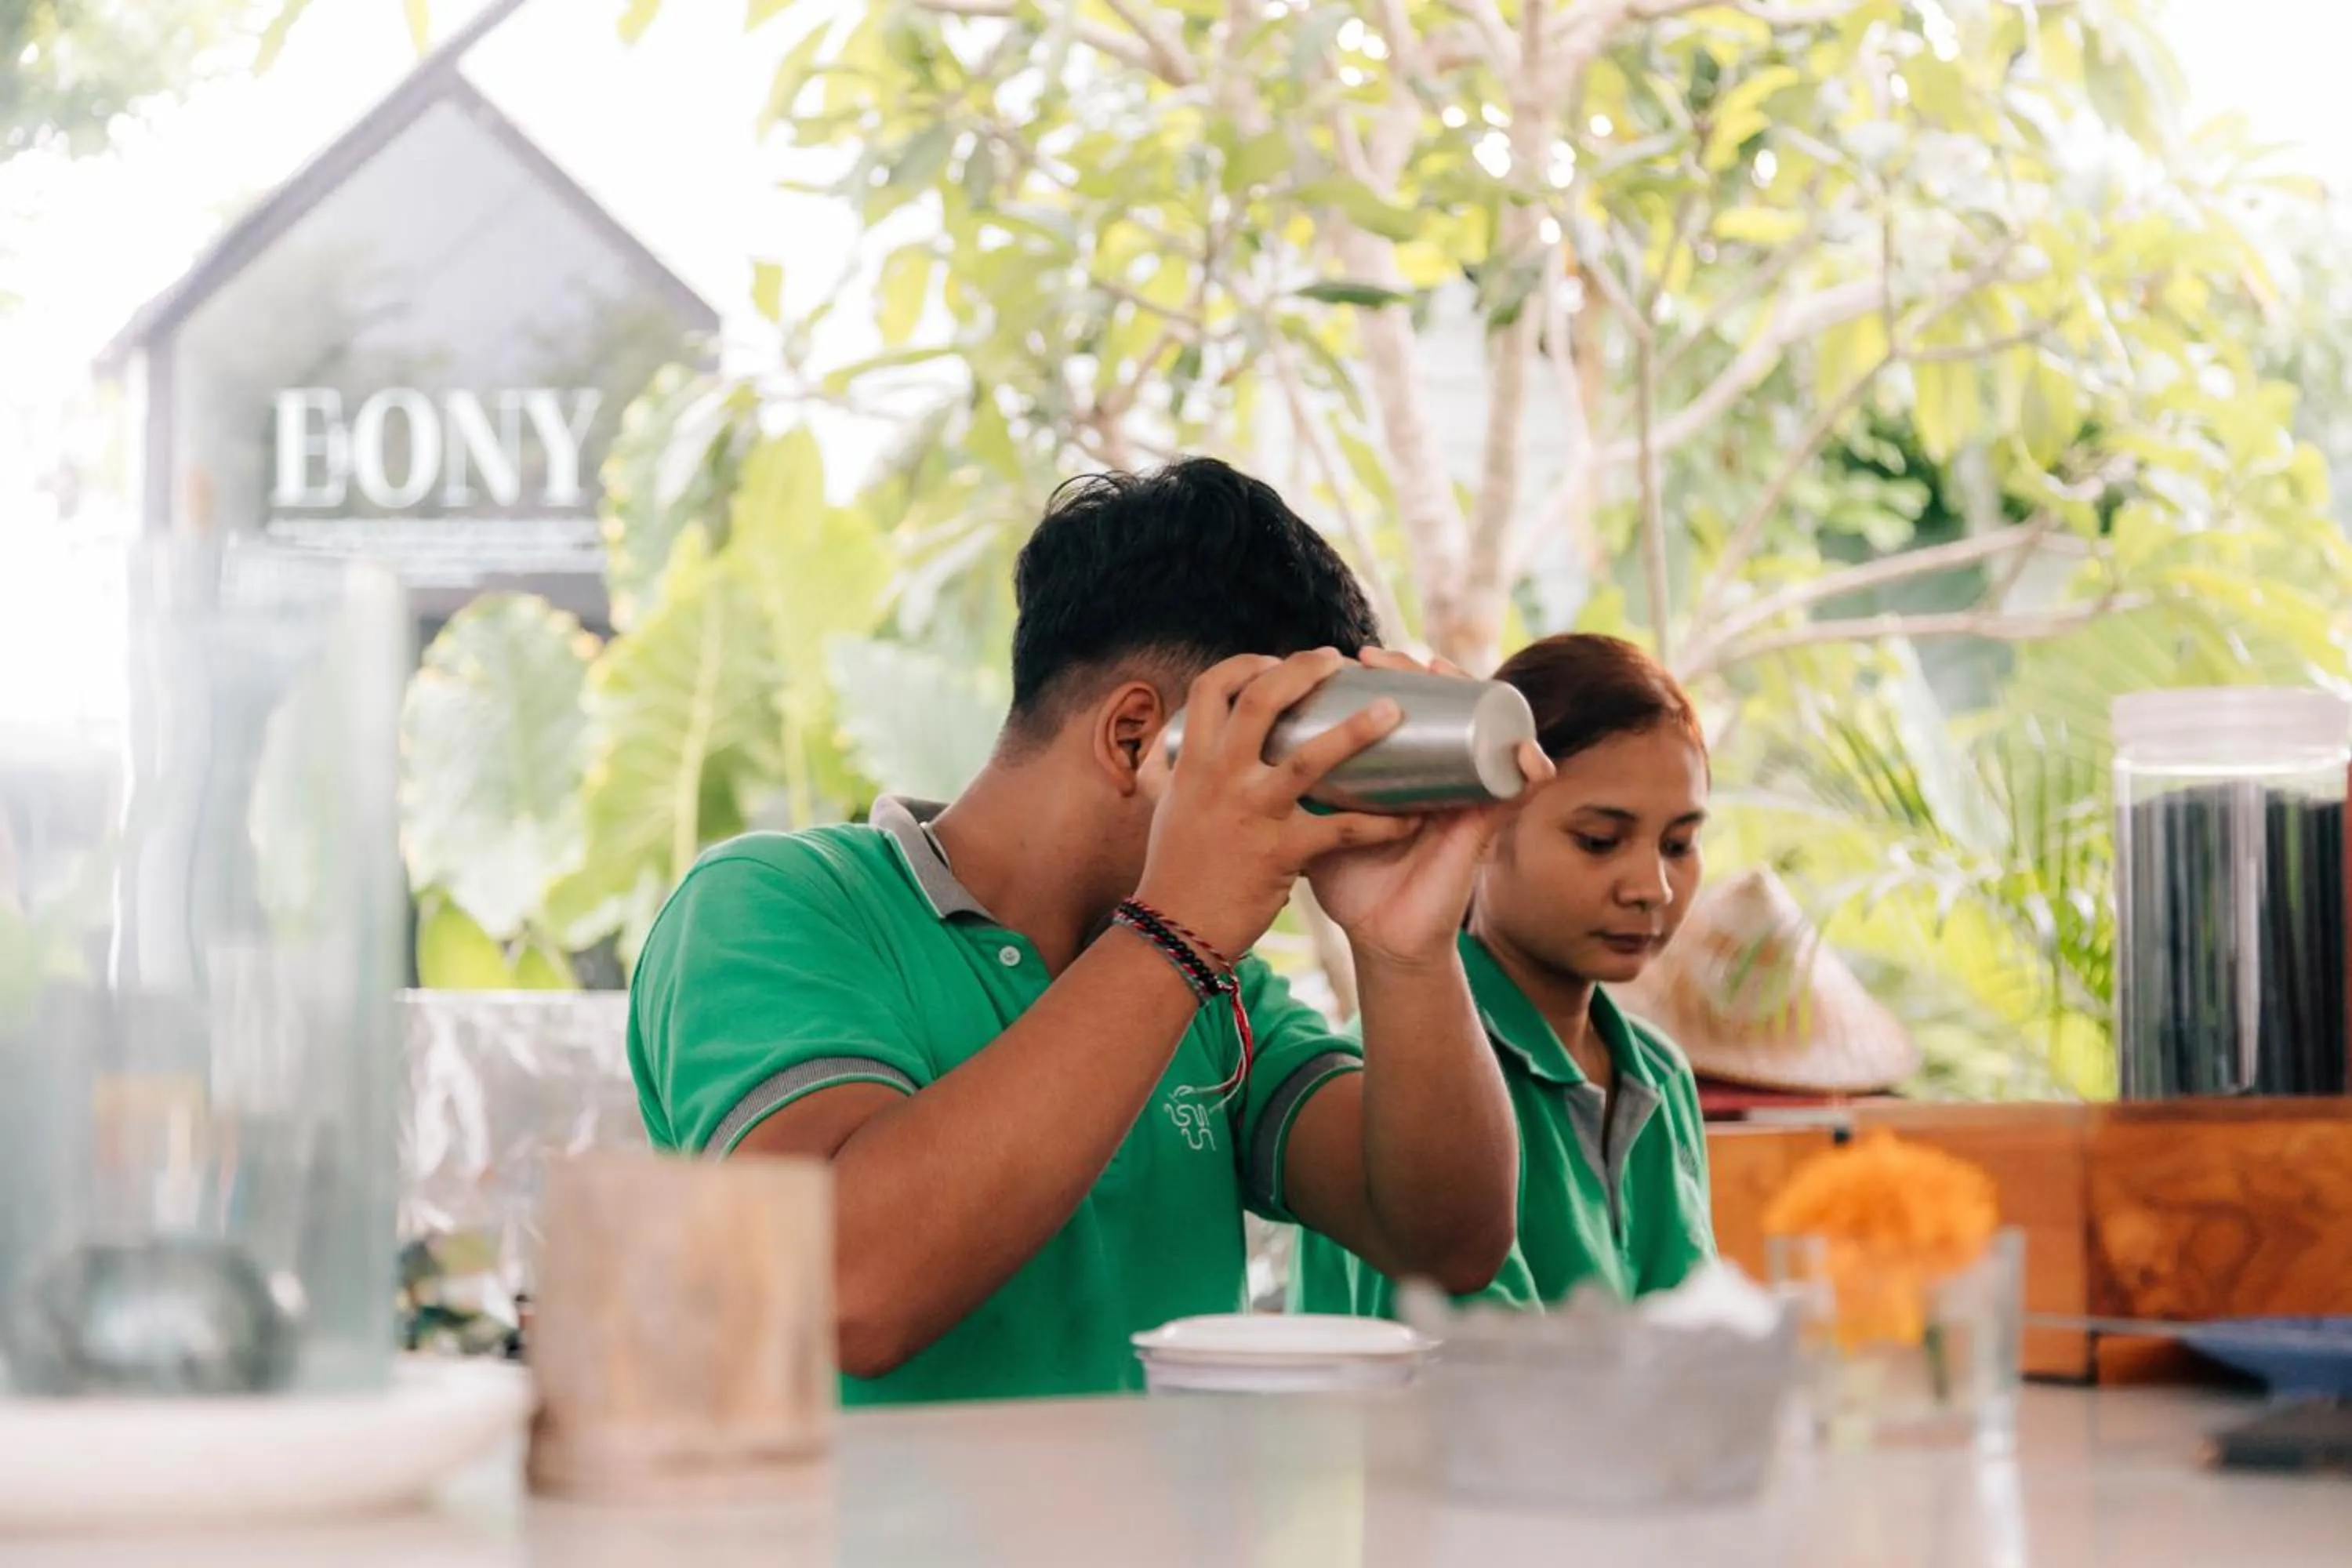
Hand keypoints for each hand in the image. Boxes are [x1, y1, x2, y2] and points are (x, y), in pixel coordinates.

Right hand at [1134, 649, 1420, 959]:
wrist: (1173, 935)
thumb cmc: (1174, 872)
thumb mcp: (1171, 809)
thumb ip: (1179, 776)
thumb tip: (1177, 748)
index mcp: (1192, 763)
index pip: (1209, 688)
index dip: (1243, 665)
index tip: (1272, 662)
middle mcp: (1219, 779)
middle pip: (1260, 700)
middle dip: (1301, 670)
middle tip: (1337, 659)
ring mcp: (1250, 813)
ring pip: (1309, 758)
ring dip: (1354, 729)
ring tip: (1391, 709)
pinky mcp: (1279, 854)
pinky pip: (1340, 831)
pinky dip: (1379, 824)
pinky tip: (1410, 817)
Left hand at [1305, 648, 1553, 968]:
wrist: (1380, 941)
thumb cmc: (1351, 883)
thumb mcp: (1316, 828)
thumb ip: (1292, 796)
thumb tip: (1239, 758)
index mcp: (1401, 770)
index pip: (1404, 705)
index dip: (1387, 673)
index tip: (1350, 658)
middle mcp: (1436, 773)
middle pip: (1441, 701)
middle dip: (1415, 668)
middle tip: (1375, 657)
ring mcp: (1463, 793)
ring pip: (1483, 727)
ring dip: (1470, 692)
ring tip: (1438, 670)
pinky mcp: (1484, 827)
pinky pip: (1517, 790)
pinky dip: (1530, 768)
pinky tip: (1527, 750)